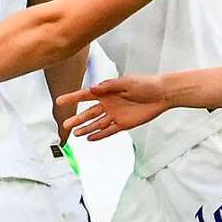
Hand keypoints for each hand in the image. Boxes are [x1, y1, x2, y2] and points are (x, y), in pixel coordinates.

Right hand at [56, 74, 170, 140]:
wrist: (162, 94)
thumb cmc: (144, 84)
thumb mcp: (125, 83)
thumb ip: (108, 86)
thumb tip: (92, 89)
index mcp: (106, 91)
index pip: (84, 95)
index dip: (72, 98)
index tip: (59, 101)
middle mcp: (108, 104)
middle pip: (88, 113)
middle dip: (77, 119)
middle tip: (65, 125)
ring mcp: (115, 114)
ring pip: (97, 124)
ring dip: (86, 129)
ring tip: (75, 134)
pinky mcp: (124, 124)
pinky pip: (109, 131)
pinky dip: (100, 135)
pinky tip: (91, 139)